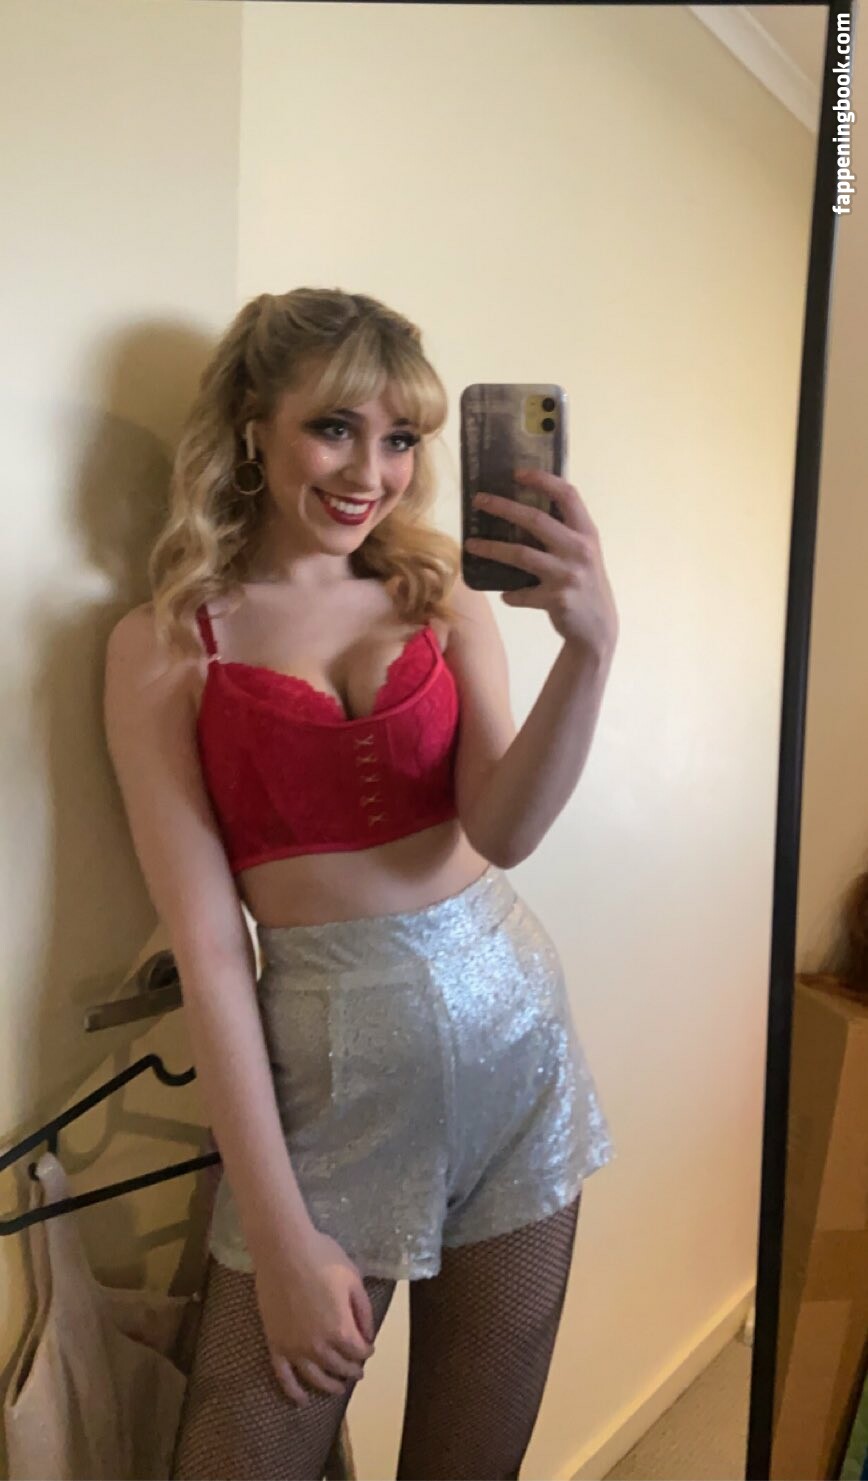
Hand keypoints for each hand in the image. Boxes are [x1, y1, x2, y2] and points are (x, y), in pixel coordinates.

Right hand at [253, 1228, 376, 1407]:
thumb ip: (363, 1311)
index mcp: (340, 1329)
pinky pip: (283, 1376)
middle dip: (351, 1371)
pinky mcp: (275, 1344)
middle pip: (338, 1367)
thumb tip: (367, 1336)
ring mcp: (294, 1347)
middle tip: (356, 1372)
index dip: (366, 1352)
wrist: (282, 1249)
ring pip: (315, 1377)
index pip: (358, 1352)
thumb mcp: (353, 1280)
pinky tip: (301, 1400)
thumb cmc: (322, 1258)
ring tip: (338, 1388)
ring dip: (328, 1386)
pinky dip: (293, 1391)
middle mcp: (318, 1346)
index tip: (368, 1349)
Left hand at [465, 468, 618, 659]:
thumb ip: (564, 533)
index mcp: (587, 533)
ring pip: (521, 555)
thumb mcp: (584, 553)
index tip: (517, 473)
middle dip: (503, 507)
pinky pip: (522, 594)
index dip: (543, 480)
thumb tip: (521, 512)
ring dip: (492, 549)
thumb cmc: (586, 584)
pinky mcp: (556, 600)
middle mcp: (579, 549)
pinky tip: (504, 594)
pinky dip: (510, 594)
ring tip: (470, 545)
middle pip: (535, 520)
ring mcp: (568, 575)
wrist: (598, 628)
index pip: (567, 495)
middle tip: (478, 501)